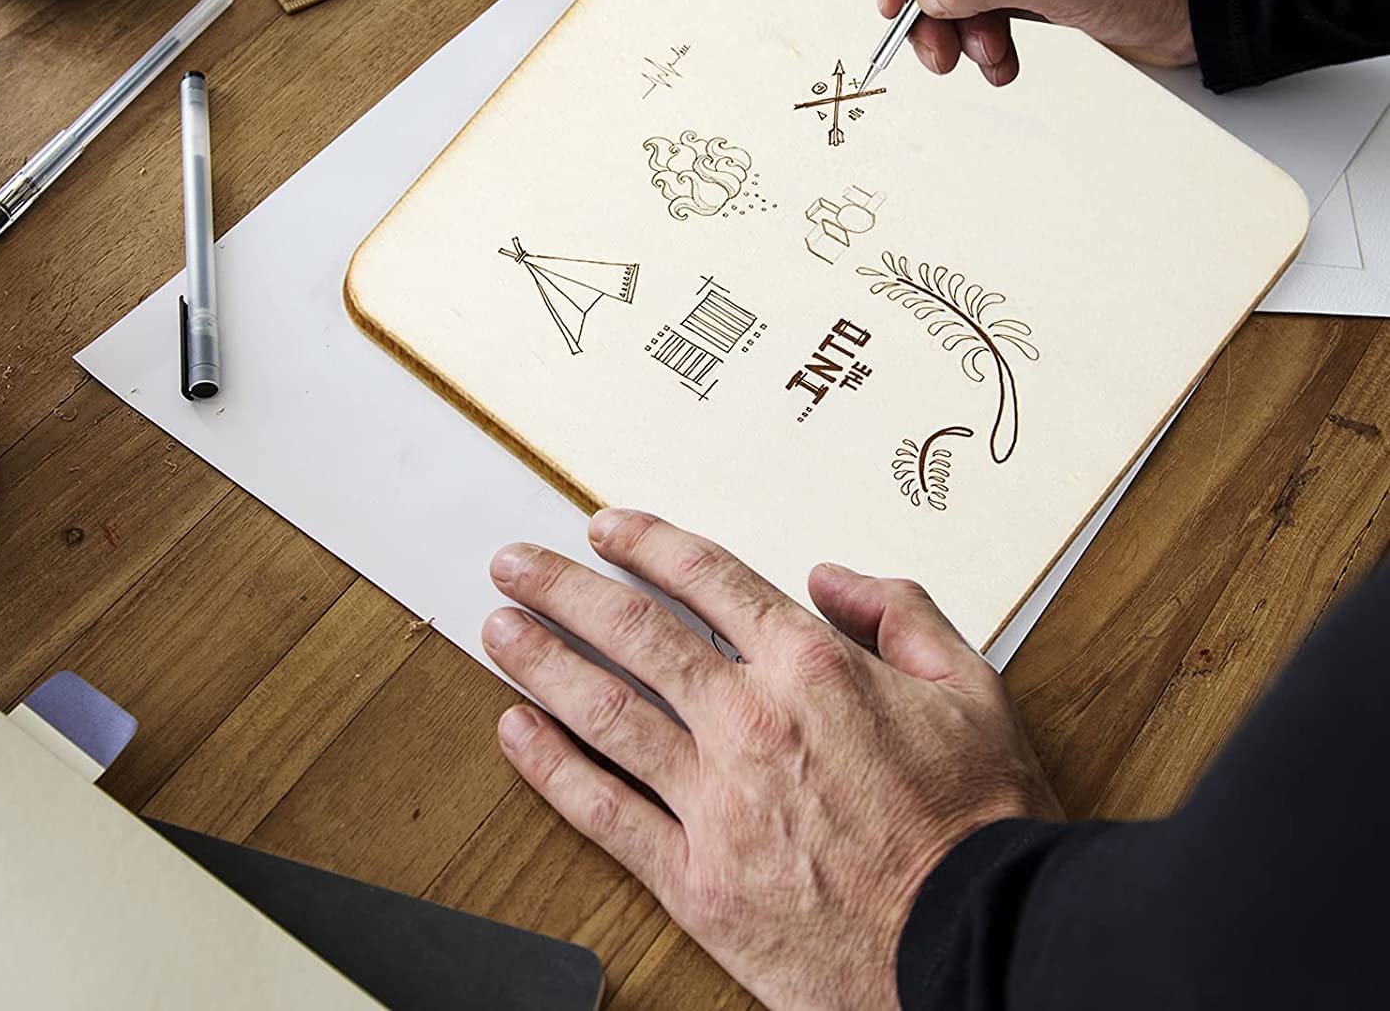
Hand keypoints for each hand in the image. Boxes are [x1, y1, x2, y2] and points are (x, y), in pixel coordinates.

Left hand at [482, 510, 1060, 1009]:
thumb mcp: (972, 690)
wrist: (976, 948)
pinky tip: (514, 732)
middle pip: (634, 633)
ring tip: (497, 627)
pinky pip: (605, 811)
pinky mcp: (697, 878)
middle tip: (516, 562)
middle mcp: (749, 720)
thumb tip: (833, 576)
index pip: (706, 579)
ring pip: (604, 711)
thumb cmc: (977, 825)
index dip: (646, 542)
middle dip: (564, 587)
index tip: (603, 527)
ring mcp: (715, 801)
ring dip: (540, 662)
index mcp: (811, 668)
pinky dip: (551, 768)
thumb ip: (902, 612)